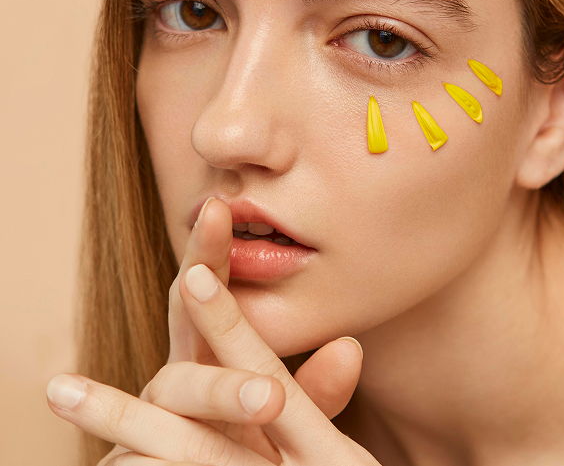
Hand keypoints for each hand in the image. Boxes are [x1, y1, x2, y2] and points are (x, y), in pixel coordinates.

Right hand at [47, 198, 376, 463]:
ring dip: (220, 394)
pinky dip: (163, 451)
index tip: (220, 208)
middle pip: (184, 333)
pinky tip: (175, 438)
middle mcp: (172, 382)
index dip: (210, 254)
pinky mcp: (129, 464)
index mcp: (209, 360)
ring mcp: (144, 422)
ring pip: (171, 396)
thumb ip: (313, 391)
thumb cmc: (244, 455)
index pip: (209, 298)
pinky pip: (144, 456)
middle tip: (227, 280)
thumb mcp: (284, 423)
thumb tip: (350, 348)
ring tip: (273, 397)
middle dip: (213, 310)